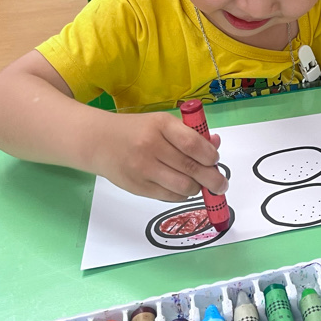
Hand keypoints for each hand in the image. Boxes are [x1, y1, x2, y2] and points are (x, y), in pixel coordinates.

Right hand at [92, 111, 228, 200]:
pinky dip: (181, 195)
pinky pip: (169, 196)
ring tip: (199, 184)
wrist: (99, 141)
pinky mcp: (137, 187)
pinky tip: (182, 188)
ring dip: (197, 188)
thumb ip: (189, 135)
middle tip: (221, 184)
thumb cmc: (137, 130)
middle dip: (212, 179)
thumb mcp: (162, 124)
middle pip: (191, 169)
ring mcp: (143, 169)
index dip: (210, 156)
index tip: (215, 160)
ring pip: (183, 187)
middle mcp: (151, 147)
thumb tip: (215, 145)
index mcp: (161, 125)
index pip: (193, 144)